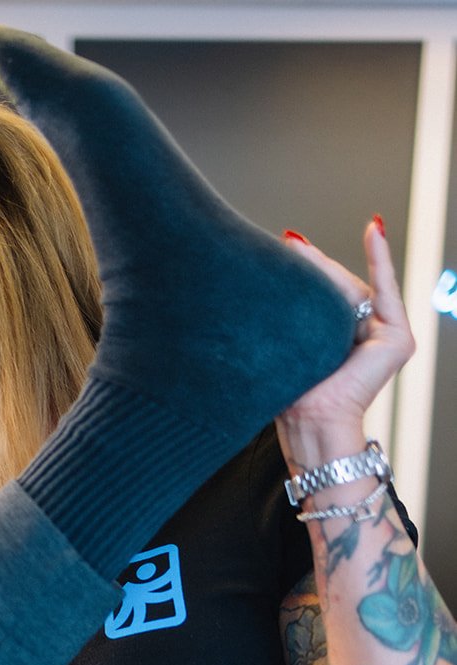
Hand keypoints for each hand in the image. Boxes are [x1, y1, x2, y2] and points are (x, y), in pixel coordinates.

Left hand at [279, 218, 414, 449]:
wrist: (310, 421)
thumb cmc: (294, 396)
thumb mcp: (294, 345)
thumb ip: (298, 313)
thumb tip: (278, 273)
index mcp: (341, 343)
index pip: (328, 299)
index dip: (311, 272)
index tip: (290, 245)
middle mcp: (366, 340)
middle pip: (341, 290)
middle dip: (315, 266)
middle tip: (288, 242)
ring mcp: (386, 338)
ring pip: (355, 289)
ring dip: (327, 267)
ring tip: (299, 247)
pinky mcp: (399, 340)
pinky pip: (387, 290)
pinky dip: (381, 258)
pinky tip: (374, 231)